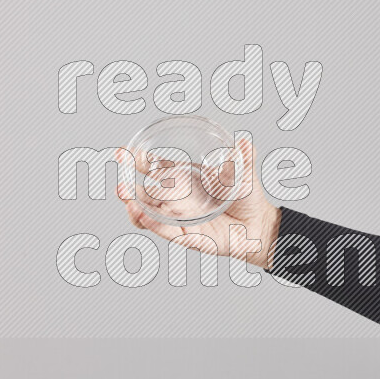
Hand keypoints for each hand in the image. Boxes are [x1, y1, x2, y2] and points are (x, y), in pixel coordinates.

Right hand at [117, 139, 280, 268]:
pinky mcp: (187, 237)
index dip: (139, 162)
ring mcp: (180, 219)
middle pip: (145, 194)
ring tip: (125, 198)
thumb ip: (244, 159)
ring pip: (149, 215)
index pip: (156, 170)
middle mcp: (177, 200)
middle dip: (128, 186)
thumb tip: (244, 141)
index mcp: (185, 181)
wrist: (259, 226)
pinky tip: (141, 214)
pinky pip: (165, 231)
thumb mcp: (244, 176)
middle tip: (120, 177)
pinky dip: (152, 223)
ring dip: (134, 207)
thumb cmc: (247, 199)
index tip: (125, 154)